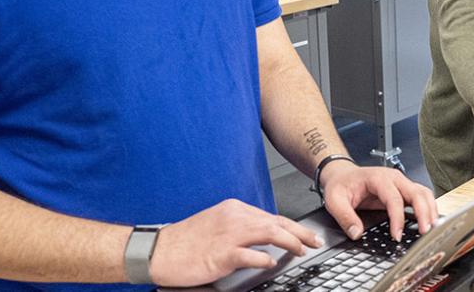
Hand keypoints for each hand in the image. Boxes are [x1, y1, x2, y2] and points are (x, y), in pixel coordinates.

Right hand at [148, 199, 322, 287]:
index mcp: (234, 210)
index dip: (292, 227)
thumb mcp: (217, 226)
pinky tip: (272, 262)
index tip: (306, 235)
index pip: (271, 216)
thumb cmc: (185, 241)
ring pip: (268, 233)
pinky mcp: (220, 252)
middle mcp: (234, 217)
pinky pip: (248, 254)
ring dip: (289, 242)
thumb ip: (240, 228)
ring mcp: (228, 234)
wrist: (158, 250)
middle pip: (275, 222)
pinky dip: (263, 258)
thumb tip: (265, 239)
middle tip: (315, 241)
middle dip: (299, 233)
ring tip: (301, 250)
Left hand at [319, 160, 437, 242]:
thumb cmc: (341, 184)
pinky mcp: (404, 190)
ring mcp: (401, 183)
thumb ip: (345, 217)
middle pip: (417, 193)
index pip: (394, 198)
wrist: (343, 175)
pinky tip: (428, 222)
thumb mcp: (334, 200)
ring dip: (430, 210)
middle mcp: (394, 178)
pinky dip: (428, 209)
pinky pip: (421, 197)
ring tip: (431, 228)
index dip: (398, 218)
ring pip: (423, 193)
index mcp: (378, 178)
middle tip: (425, 232)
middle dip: (423, 213)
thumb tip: (357, 233)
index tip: (397, 235)